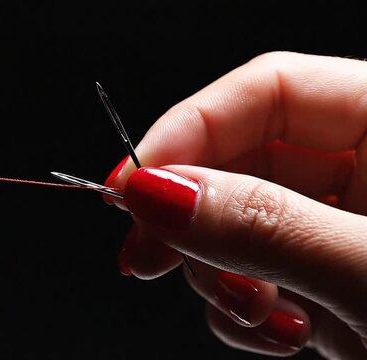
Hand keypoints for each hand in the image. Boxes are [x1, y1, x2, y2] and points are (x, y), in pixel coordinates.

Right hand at [105, 52, 366, 358]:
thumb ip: (265, 228)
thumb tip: (155, 193)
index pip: (268, 91)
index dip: (189, 129)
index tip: (131, 185)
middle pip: (241, 159)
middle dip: (190, 213)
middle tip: (144, 257)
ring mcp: (345, 229)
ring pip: (237, 223)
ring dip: (219, 272)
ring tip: (251, 318)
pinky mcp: (330, 280)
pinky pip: (256, 273)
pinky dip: (243, 308)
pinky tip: (271, 333)